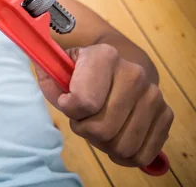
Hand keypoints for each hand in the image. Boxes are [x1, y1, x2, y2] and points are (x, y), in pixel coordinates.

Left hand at [34, 44, 173, 168]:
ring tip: (99, 127)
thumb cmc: (81, 75)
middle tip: (83, 118)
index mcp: (104, 56)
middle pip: (102, 129)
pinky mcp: (165, 114)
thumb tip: (45, 74)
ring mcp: (153, 94)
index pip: (83, 102)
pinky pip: (143, 154)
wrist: (116, 69)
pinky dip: (125, 156)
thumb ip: (49, 76)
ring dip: (104, 144)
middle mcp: (133, 73)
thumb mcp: (60, 70)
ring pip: (122, 145)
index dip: (69, 109)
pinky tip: (116, 140)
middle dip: (85, 130)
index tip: (67, 102)